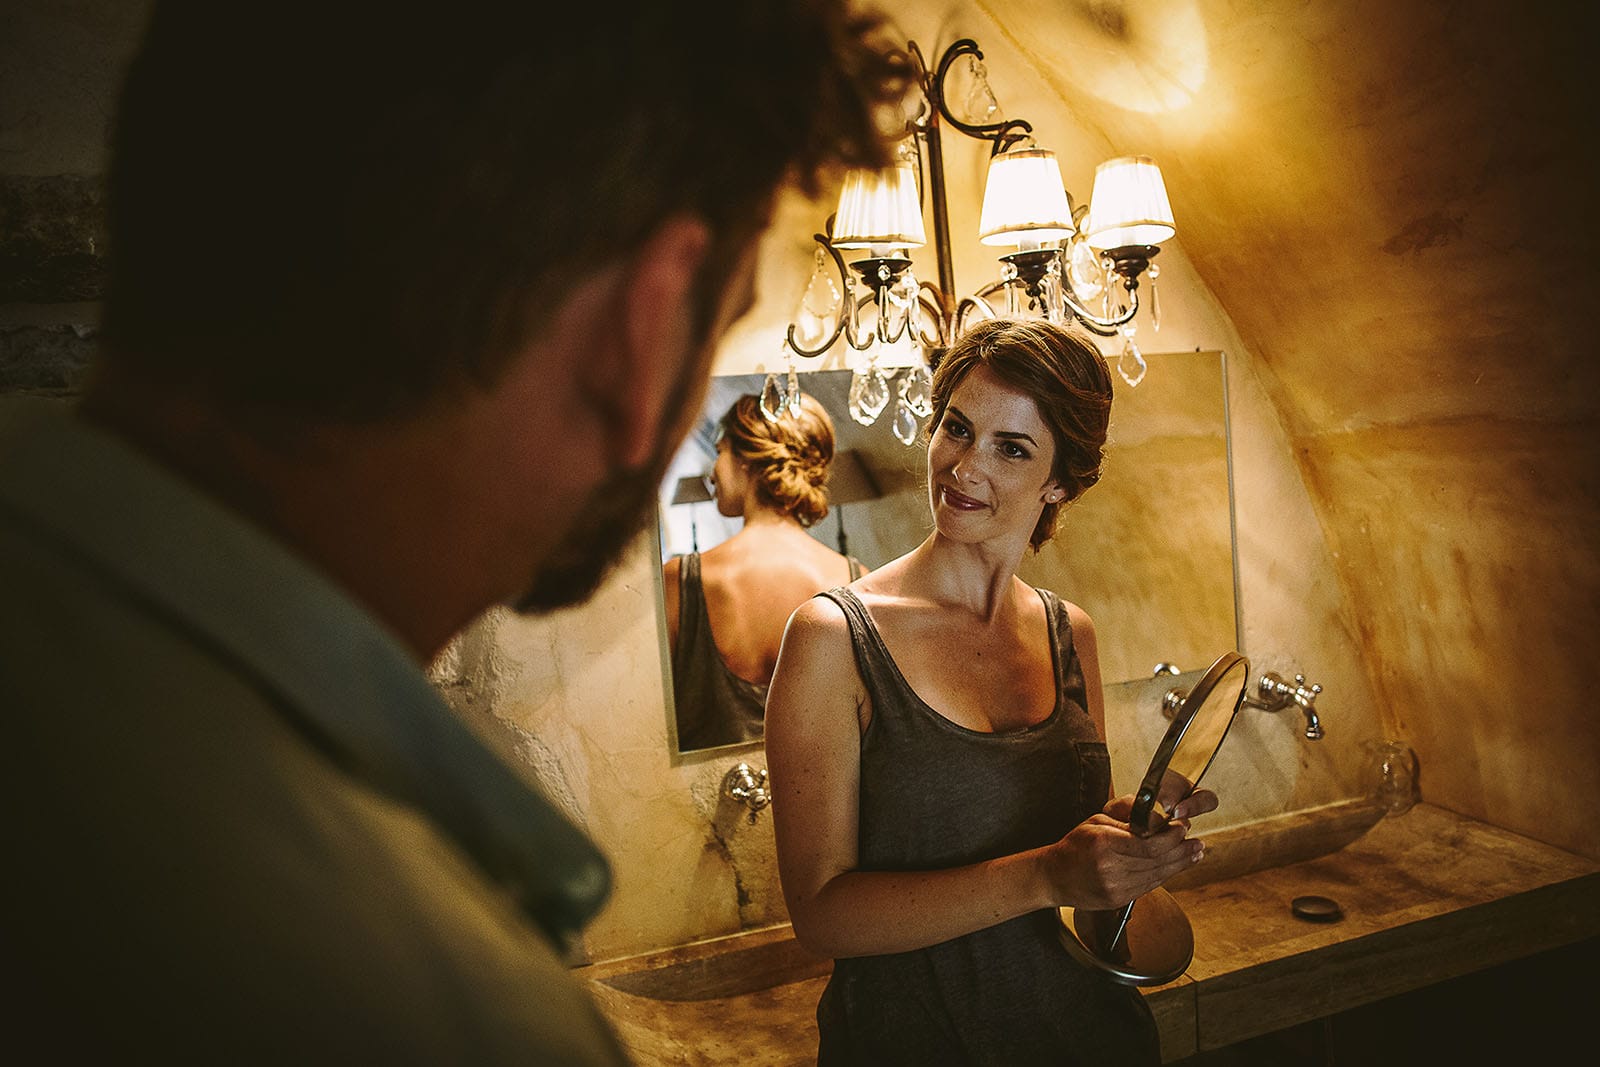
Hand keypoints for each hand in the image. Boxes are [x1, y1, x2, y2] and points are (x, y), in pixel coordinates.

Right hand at [1037, 794, 1210, 910]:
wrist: (1054, 877)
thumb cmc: (1074, 847)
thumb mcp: (1096, 823)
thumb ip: (1127, 824)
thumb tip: (1158, 823)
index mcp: (1104, 844)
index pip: (1149, 845)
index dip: (1171, 838)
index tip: (1182, 829)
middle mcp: (1110, 868)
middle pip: (1158, 861)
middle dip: (1182, 851)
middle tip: (1198, 843)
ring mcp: (1115, 887)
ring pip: (1157, 875)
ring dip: (1179, 864)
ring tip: (1195, 854)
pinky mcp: (1119, 900)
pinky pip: (1148, 886)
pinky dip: (1165, 875)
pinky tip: (1175, 867)